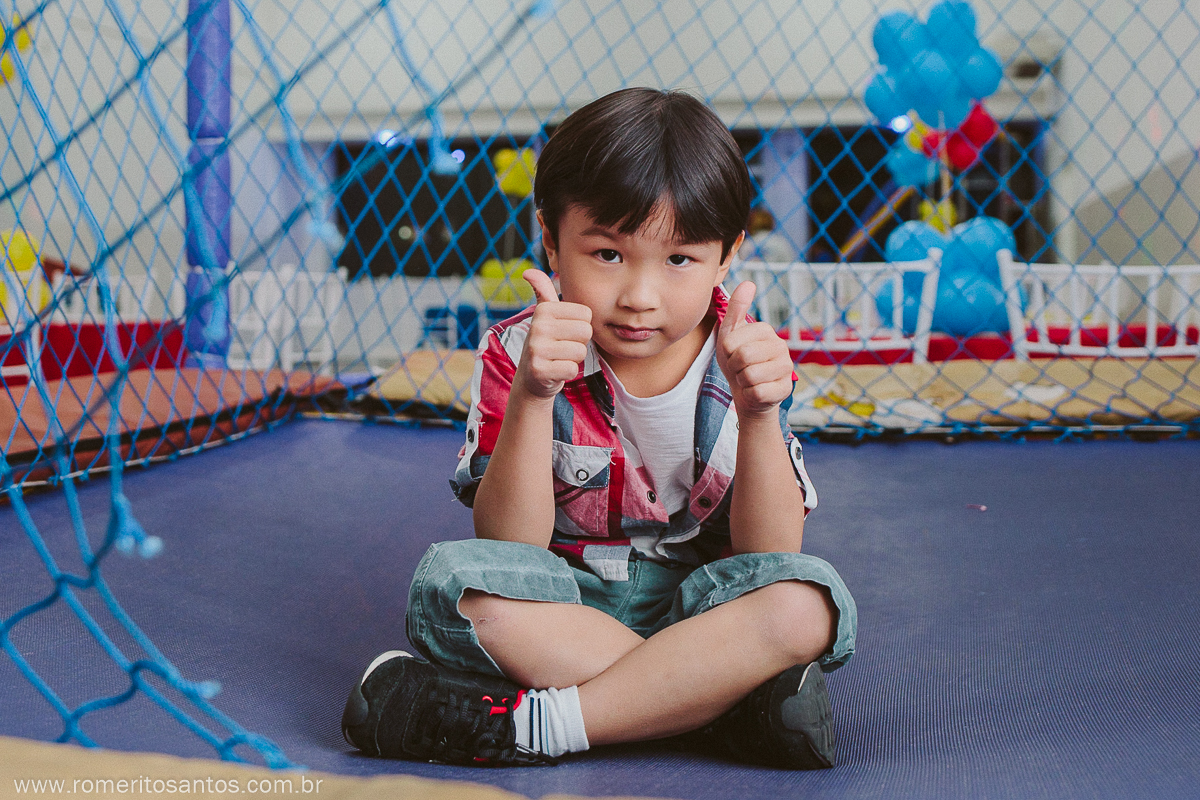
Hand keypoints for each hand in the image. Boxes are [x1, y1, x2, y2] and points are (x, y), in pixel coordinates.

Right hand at [514, 270, 592, 399]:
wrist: (532, 377)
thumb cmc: (546, 342)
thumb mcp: (545, 316)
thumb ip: (543, 291)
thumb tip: (529, 271)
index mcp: (544, 310)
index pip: (586, 314)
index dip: (580, 326)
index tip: (564, 333)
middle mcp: (537, 326)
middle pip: (586, 332)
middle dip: (579, 343)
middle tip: (562, 347)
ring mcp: (536, 349)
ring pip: (580, 352)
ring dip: (574, 359)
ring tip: (558, 358)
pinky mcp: (539, 370)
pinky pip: (572, 369)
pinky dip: (568, 372)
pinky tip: (555, 370)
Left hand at [716, 281, 793, 418]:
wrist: (745, 392)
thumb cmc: (736, 361)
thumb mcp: (730, 334)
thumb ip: (736, 308)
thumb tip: (748, 283)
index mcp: (765, 330)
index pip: (731, 342)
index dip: (726, 352)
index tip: (733, 354)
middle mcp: (780, 346)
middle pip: (742, 357)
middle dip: (734, 367)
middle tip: (740, 368)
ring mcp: (786, 368)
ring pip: (750, 376)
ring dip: (742, 382)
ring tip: (748, 378)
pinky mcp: (785, 390)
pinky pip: (757, 393)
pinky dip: (750, 395)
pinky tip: (756, 391)